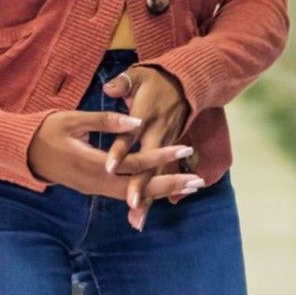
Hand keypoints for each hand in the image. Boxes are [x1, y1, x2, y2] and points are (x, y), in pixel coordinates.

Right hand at [26, 107, 199, 213]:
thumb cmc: (48, 131)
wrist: (24, 152)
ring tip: (189, 186)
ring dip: (161, 190)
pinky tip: (162, 190)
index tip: (185, 148)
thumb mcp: (74, 119)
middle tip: (198, 181)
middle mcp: (97, 182)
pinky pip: (124, 193)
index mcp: (93, 164)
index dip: (161, 156)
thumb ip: (105, 120)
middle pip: (139, 187)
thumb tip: (136, 121)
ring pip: (133, 194)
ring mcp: (95, 188)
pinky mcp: (95, 187)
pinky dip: (146, 192)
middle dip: (170, 184)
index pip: (134, 164)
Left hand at [102, 63, 194, 230]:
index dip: (121, 149)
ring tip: (136, 219)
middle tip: (130, 203)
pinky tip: (142, 216)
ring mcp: (165, 144)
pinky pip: (160, 175)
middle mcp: (157, 132)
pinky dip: (154, 196)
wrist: (186, 84)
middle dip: (140, 183)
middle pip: (148, 161)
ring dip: (149, 196)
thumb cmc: (156, 80)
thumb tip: (109, 88)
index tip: (109, 166)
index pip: (131, 134)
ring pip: (156, 173)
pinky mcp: (168, 151)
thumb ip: (124, 83)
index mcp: (146, 114)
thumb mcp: (140, 75)